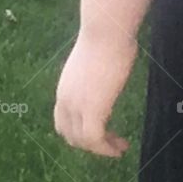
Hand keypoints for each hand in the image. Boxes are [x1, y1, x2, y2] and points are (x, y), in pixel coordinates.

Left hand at [54, 32, 136, 157]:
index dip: (78, 132)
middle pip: (70, 134)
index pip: (62, 121)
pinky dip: (106, 149)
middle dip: (89, 143)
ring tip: (120, 147)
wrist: (106, 31)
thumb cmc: (107, 40)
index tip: (100, 132)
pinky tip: (119, 149)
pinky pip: (95, 140)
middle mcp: (64, 100)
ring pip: (82, 141)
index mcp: (64, 90)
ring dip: (101, 148)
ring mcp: (76, 106)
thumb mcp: (94, 64)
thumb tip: (106, 72)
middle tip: (112, 143)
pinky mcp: (93, 109)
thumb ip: (94, 77)